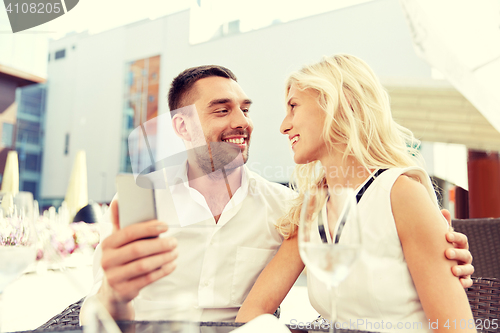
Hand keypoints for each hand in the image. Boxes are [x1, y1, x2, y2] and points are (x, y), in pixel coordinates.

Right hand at [98, 199, 177, 318]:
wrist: (112, 289)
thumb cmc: (120, 258)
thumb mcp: (117, 241)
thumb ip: (119, 222)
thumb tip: (117, 200)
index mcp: (107, 244)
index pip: (128, 232)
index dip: (148, 228)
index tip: (165, 226)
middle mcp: (107, 260)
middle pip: (137, 249)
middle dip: (159, 244)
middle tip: (174, 241)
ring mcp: (114, 277)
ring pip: (143, 265)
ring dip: (163, 258)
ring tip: (175, 252)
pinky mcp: (124, 290)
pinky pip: (147, 279)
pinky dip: (162, 271)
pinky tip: (171, 265)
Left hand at [441, 209, 473, 287]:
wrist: (442, 265)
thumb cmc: (443, 247)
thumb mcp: (443, 238)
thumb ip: (444, 226)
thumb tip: (443, 210)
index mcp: (459, 245)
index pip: (462, 239)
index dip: (455, 237)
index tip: (446, 236)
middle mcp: (464, 256)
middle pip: (466, 254)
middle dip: (457, 253)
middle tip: (446, 253)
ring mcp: (465, 268)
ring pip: (468, 268)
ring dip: (461, 270)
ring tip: (452, 271)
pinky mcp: (464, 279)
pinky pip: (467, 282)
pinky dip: (464, 283)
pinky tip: (459, 283)